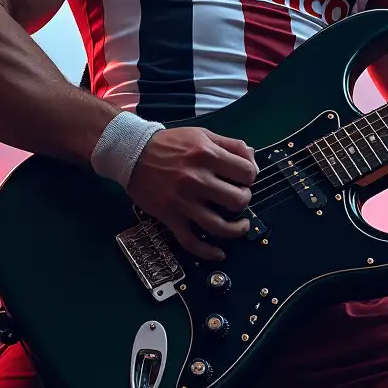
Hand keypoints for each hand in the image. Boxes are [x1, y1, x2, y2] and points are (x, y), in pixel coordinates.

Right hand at [128, 127, 256, 260]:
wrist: (133, 153)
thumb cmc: (171, 143)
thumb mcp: (203, 134)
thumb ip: (231, 145)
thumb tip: (254, 160)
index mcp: (207, 155)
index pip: (247, 173)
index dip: (251, 177)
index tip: (244, 180)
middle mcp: (197, 179)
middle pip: (238, 200)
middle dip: (244, 200)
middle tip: (238, 197)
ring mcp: (183, 201)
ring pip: (219, 226)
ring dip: (236, 229)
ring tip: (240, 225)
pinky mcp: (170, 217)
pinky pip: (191, 242)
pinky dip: (208, 252)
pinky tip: (219, 252)